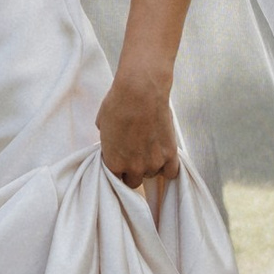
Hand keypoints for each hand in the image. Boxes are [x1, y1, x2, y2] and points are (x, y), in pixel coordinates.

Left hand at [97, 67, 179, 210]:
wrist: (140, 91)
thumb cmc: (118, 103)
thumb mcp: (103, 123)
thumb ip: (107, 139)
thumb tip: (112, 138)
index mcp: (113, 162)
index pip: (115, 179)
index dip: (118, 170)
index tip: (121, 162)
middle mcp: (133, 167)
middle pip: (134, 181)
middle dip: (133, 170)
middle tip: (136, 155)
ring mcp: (153, 163)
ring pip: (152, 174)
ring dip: (151, 165)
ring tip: (150, 148)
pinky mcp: (170, 155)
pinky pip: (171, 172)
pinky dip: (168, 167)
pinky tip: (164, 156)